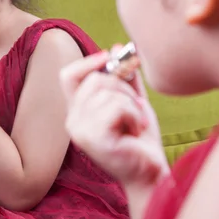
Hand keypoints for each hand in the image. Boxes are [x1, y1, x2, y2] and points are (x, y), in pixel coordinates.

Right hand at [60, 46, 168, 186]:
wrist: (150, 172)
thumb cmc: (140, 139)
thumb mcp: (133, 101)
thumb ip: (125, 76)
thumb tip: (116, 46)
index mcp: (78, 110)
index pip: (68, 75)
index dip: (89, 61)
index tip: (110, 57)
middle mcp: (72, 120)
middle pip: (95, 79)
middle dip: (124, 87)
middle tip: (136, 107)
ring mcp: (79, 130)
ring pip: (108, 92)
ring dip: (132, 105)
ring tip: (136, 123)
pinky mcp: (93, 138)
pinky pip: (116, 107)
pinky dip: (134, 115)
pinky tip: (136, 131)